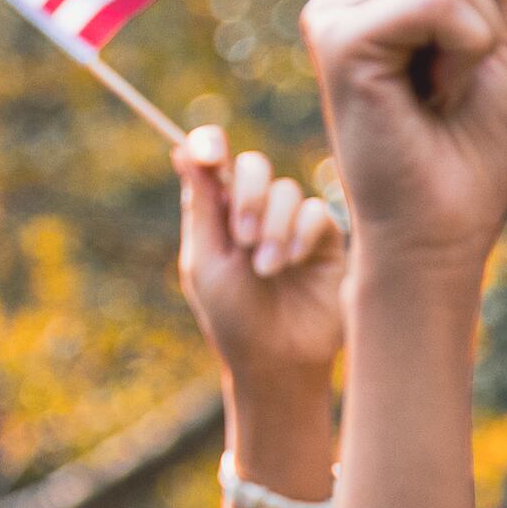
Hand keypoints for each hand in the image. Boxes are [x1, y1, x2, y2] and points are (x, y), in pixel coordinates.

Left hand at [175, 120, 345, 398]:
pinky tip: (294, 263)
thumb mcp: (206, 263)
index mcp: (217, 215)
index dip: (209, 145)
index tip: (211, 152)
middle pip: (253, 166)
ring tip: (267, 269)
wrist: (278, 362)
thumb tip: (181, 151)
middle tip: (242, 238)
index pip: (213, 162)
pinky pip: (317, 213)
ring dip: (273, 226)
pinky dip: (302, 233)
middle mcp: (255, 212)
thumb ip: (201, 207)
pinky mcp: (325, 240)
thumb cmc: (232, 319)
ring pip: (287, 190)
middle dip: (247, 195)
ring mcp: (291, 224)